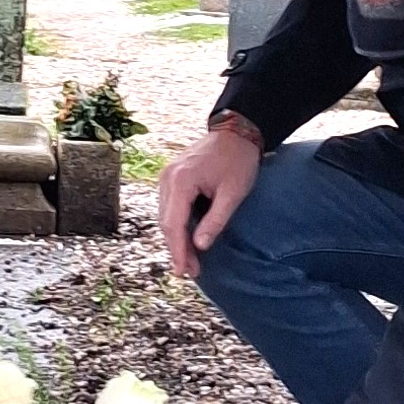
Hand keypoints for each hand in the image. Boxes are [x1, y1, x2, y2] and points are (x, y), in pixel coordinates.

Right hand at [156, 120, 260, 280]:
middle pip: (166, 222)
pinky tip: (188, 238)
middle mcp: (167, 178)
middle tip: (191, 271)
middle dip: (178, 248)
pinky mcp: (172, 177)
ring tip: (191, 260)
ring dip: (177, 238)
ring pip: (166, 216)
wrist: (236, 132)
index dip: (178, 250)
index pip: (174, 224)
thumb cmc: (238, 160)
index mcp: (181, 181)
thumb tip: (201, 245)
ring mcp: (167, 176)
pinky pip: (170, 206)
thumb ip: (216, 220)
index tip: (183, 271)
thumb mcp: (233, 193)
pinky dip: (178, 224)